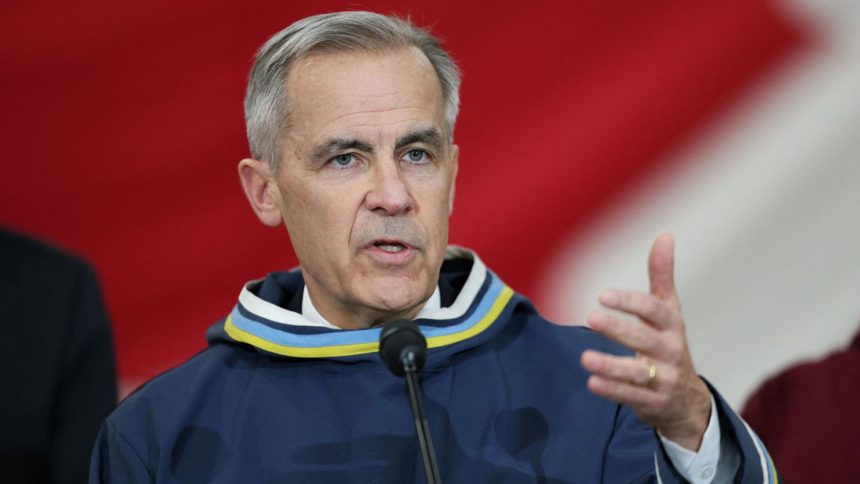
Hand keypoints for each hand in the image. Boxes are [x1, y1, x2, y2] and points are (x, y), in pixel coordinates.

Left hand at [579, 233, 710, 450]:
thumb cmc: (669, 344)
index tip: (604, 295)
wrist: (686, 400)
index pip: (654, 310)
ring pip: (637, 372)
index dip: (631, 302)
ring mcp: (663, 379)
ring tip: (585, 357)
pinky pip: (631, 396)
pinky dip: (612, 390)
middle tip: (590, 317)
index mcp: (672, 325)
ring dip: (611, 365)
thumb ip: (662, 276)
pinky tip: (591, 382)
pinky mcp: (653, 402)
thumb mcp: (669, 311)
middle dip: (618, 329)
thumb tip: (665, 234)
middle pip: (644, 339)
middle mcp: (670, 351)